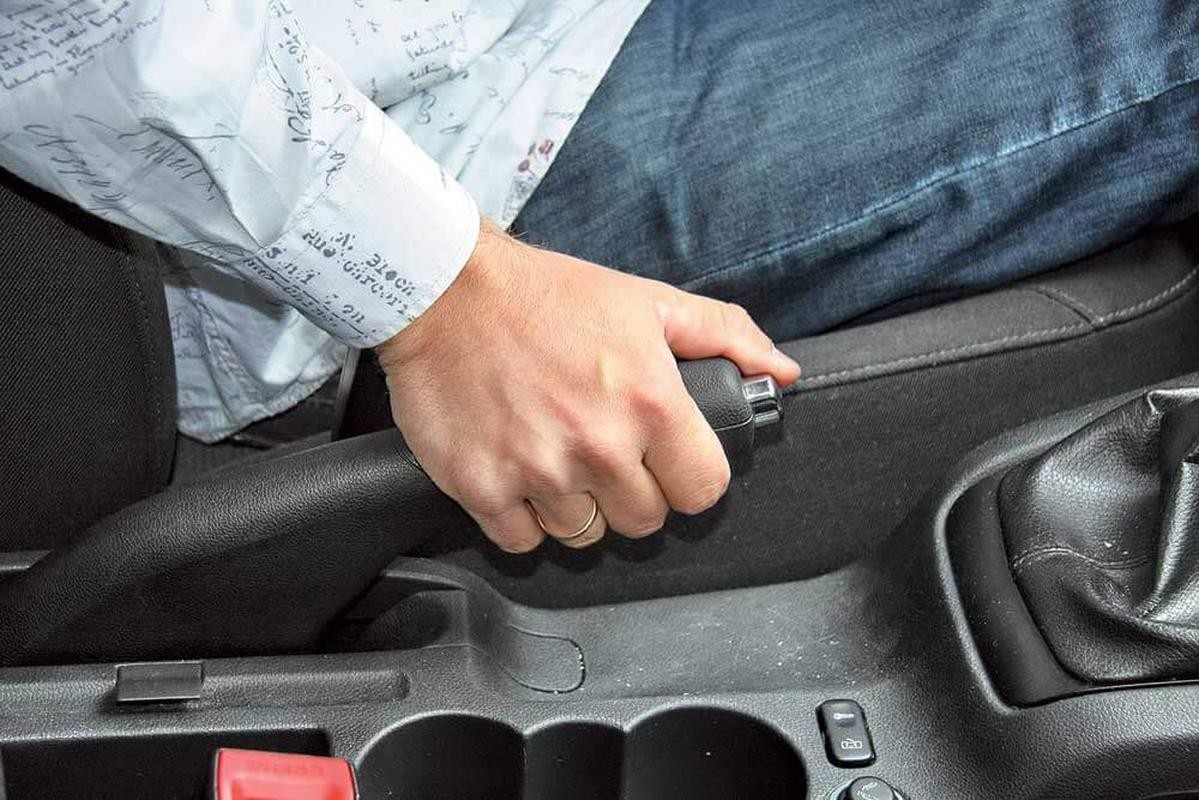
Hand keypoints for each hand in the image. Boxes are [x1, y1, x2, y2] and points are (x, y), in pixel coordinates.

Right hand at [377, 219, 799, 552]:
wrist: (446, 290)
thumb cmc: (547, 294)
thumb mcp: (646, 301)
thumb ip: (724, 334)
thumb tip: (781, 371)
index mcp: (651, 402)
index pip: (703, 492)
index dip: (689, 478)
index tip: (668, 463)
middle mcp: (599, 446)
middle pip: (645, 521)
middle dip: (632, 492)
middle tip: (604, 452)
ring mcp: (539, 472)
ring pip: (584, 535)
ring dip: (576, 505)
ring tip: (556, 455)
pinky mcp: (483, 488)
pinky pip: (523, 541)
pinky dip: (523, 517)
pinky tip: (518, 473)